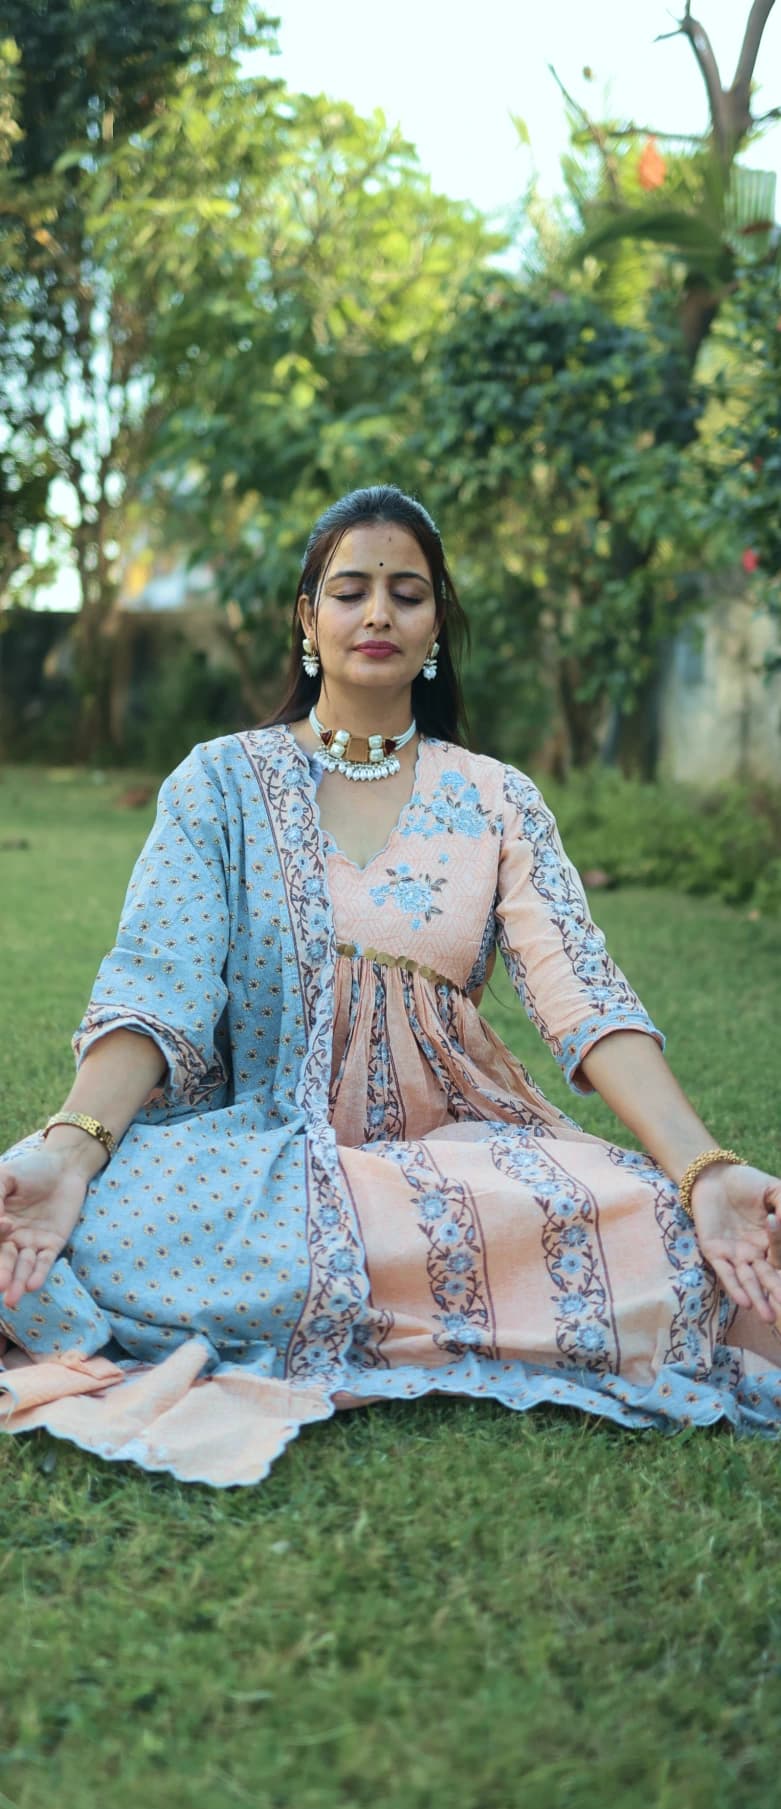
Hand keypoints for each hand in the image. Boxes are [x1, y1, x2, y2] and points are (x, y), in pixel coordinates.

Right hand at [0, 1148, 89, 1310]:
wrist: (65, 1164)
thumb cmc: (31, 1168)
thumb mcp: (5, 1177)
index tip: (5, 1226)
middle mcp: (10, 1237)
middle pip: (3, 1259)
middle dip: (1, 1274)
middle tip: (0, 1288)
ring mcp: (31, 1242)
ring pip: (22, 1266)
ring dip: (17, 1281)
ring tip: (13, 1298)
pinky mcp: (53, 1244)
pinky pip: (45, 1262)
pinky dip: (39, 1273)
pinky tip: (32, 1285)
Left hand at [691, 1162, 780, 1324]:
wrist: (713, 1175)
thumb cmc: (746, 1183)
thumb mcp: (774, 1191)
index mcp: (770, 1241)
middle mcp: (754, 1253)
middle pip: (768, 1278)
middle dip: (777, 1294)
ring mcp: (734, 1254)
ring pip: (748, 1281)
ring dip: (758, 1298)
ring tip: (768, 1317)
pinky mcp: (714, 1252)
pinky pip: (725, 1273)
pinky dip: (734, 1287)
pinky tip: (744, 1302)